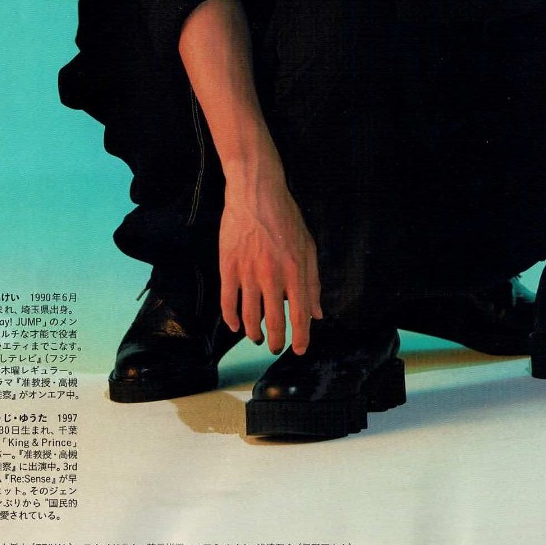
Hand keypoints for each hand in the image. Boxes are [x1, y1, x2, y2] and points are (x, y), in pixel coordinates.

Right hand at [219, 175, 321, 353]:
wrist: (256, 194)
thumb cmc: (286, 218)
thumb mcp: (308, 246)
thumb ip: (313, 282)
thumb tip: (317, 313)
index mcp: (296, 270)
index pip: (300, 315)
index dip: (300, 338)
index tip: (299, 350)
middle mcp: (272, 276)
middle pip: (274, 322)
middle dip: (277, 341)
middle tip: (276, 346)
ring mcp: (248, 273)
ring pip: (250, 317)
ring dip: (254, 333)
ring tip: (258, 338)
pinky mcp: (228, 267)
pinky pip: (227, 302)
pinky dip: (231, 319)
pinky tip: (236, 326)